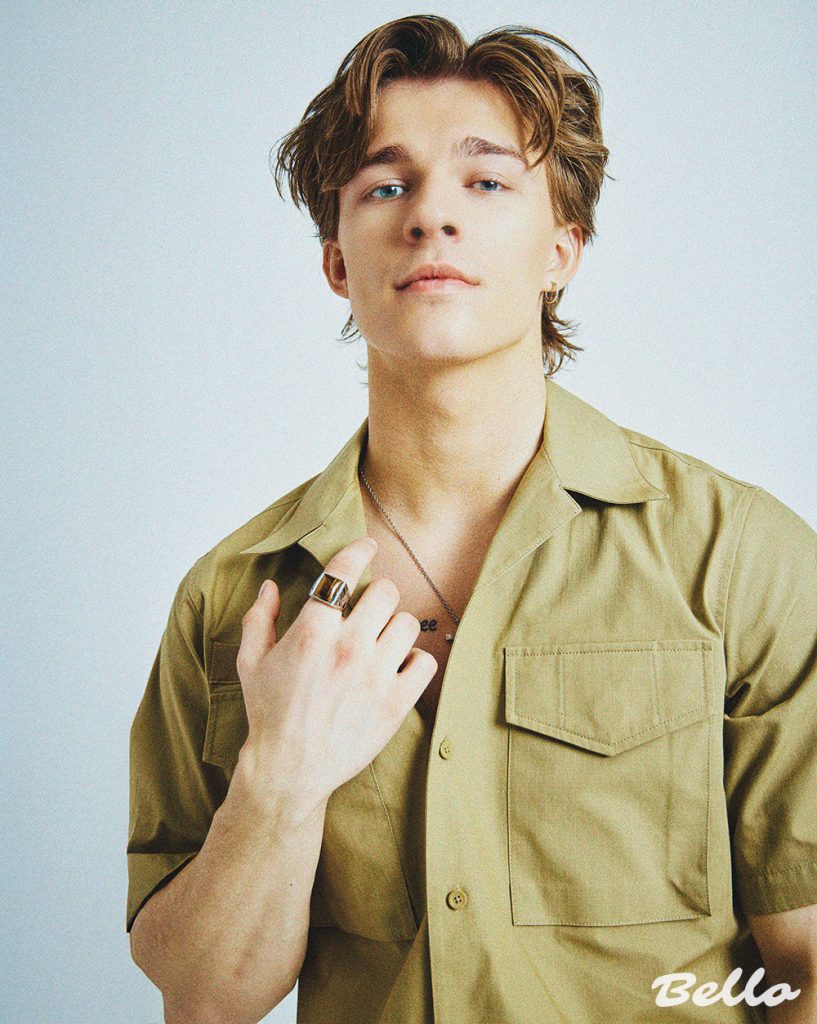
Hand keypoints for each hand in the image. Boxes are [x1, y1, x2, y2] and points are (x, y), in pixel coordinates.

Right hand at [235, 537, 437, 811]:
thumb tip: (268, 586)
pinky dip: (415, 660)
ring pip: (407, 623)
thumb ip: (260, 619)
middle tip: (368, 610)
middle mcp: (347, 648)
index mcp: (312, 632)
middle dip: (377, 596)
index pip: (345, 571)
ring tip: (381, 641)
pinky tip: (397, 666)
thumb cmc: (268, 715)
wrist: (289, 771)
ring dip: (394, 627)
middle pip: (385, 593)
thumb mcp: (251, 663)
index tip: (367, 547)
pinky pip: (425, 661)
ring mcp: (375, 676)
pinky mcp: (395, 703)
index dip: (360, 551)